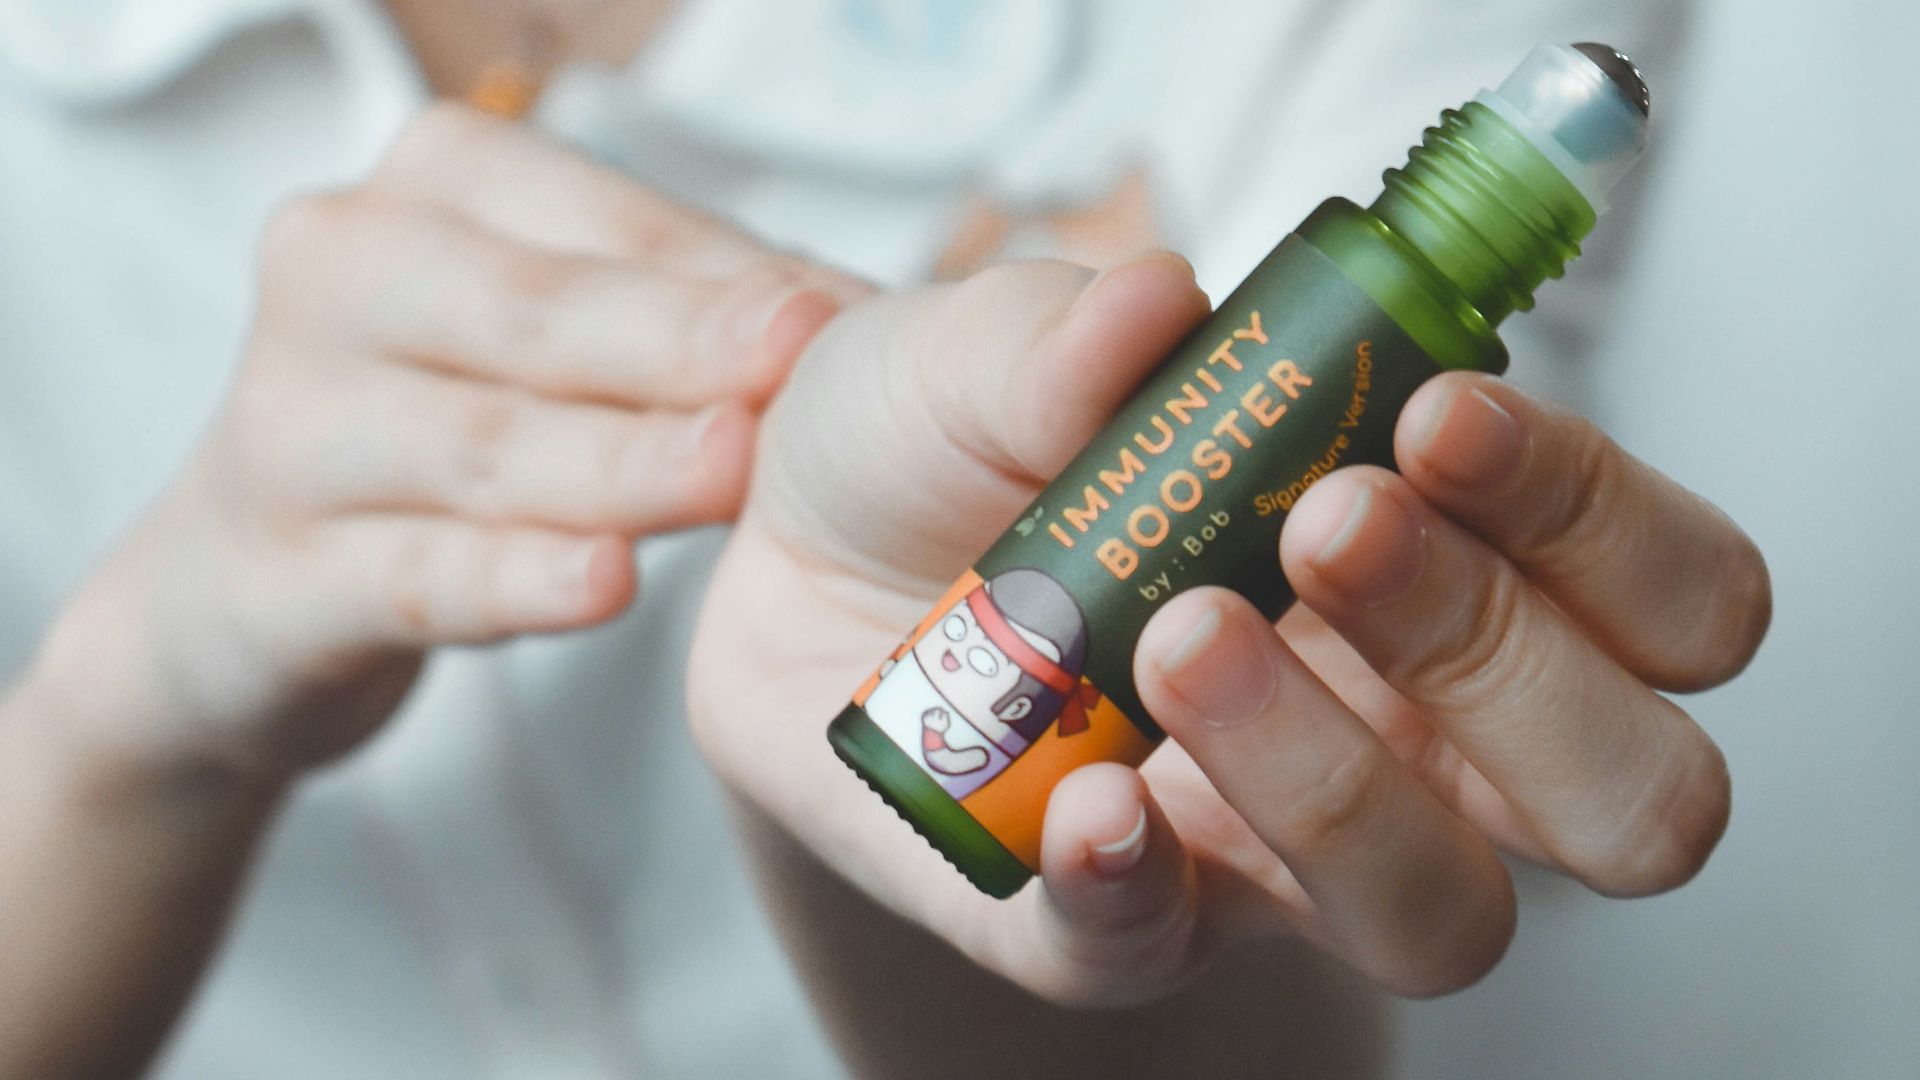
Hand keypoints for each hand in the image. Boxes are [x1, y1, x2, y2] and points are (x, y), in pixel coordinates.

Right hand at [26, 104, 856, 789]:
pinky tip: (601, 585)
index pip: (610, 224)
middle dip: (681, 345)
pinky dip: (515, 582)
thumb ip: (685, 314)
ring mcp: (283, 428)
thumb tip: (869, 320)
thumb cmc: (452, 427)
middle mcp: (337, 274)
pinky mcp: (269, 577)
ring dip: (618, 464)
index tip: (854, 323)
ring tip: (731, 473)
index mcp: (432, 188)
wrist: (251, 585)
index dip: (735, 278)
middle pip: (536, 315)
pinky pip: (413, 576)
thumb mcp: (549, 338)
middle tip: (806, 368)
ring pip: (482, 447)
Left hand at [688, 253, 1768, 1004]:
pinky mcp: (1122, 926)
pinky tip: (1079, 798)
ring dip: (1333, 776)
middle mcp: (1417, 733)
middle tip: (1334, 526)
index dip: (1600, 516)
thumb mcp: (1000, 345)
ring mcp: (1279, 853)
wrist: (798, 559)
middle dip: (1511, 660)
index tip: (1439, 412)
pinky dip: (1130, 884)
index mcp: (1459, 562)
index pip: (1668, 594)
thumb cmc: (958, 438)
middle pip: (1631, 792)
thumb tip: (1156, 308)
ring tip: (1175, 634)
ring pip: (1440, 915)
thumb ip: (1077, 333)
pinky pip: (1163, 954)